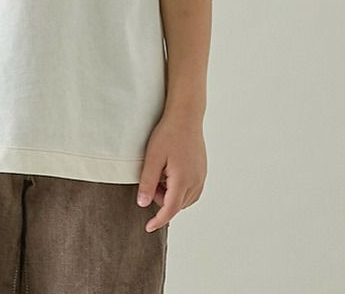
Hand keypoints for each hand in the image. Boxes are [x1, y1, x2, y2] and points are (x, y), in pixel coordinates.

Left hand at [136, 114, 206, 231]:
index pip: (171, 209)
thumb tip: (142, 204)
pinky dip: (179, 189)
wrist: (186, 116)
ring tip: (160, 173)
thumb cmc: (168, 133)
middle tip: (151, 178)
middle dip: (161, 199)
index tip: (148, 227)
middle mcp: (196, 181)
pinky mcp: (202, 171)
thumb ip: (147, 182)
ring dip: (171, 194)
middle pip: (177, 205)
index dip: (158, 220)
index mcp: (183, 180)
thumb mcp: (152, 157)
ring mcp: (201, 176)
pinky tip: (170, 173)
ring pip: (185, 199)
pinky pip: (192, 190)